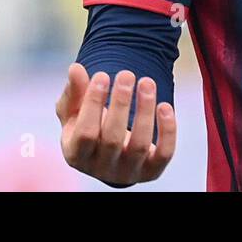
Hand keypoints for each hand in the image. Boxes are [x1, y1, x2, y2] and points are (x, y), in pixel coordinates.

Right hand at [56, 63, 176, 185]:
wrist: (110, 153)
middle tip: (126, 74)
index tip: (102, 75)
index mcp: (77, 155)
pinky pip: (164, 153)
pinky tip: (165, 106)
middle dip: (121, 103)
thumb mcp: (75, 112)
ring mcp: (128, 171)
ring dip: (145, 110)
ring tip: (147, 82)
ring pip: (139, 145)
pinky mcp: (152, 171)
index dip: (93, 103)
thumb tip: (75, 69)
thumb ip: (73, 93)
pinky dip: (167, 130)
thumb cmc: (87, 127)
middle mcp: (102, 168)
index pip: (85, 133)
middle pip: (112, 139)